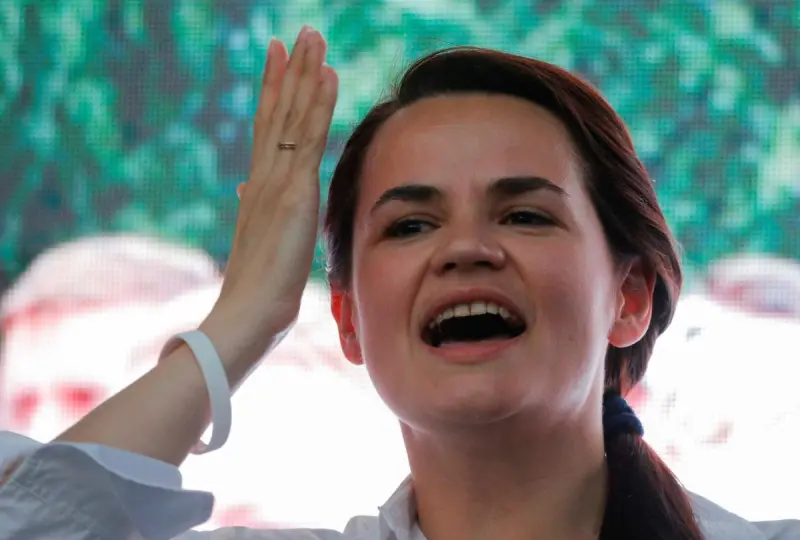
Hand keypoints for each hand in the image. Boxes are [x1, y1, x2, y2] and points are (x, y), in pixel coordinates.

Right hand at [211, 27, 337, 350]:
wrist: (247, 315)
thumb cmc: (255, 293)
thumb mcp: (258, 243)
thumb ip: (255, 212)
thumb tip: (245, 192)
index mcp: (257, 190)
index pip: (266, 130)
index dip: (273, 92)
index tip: (278, 60)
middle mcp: (263, 178)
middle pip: (276, 112)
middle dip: (288, 71)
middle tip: (296, 35)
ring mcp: (277, 182)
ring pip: (291, 116)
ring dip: (304, 74)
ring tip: (311, 37)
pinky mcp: (294, 192)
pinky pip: (309, 138)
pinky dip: (318, 104)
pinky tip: (328, 75)